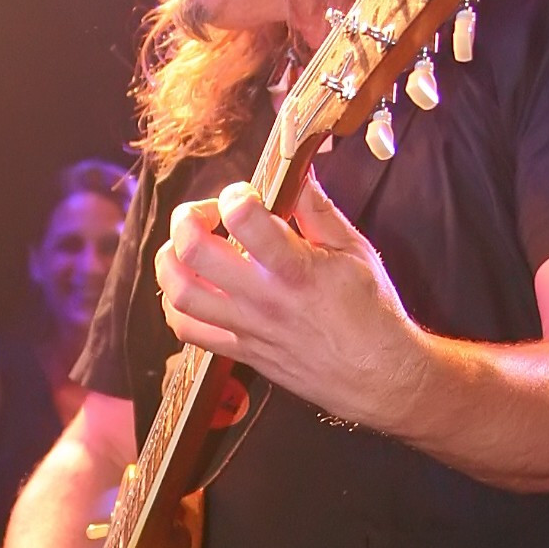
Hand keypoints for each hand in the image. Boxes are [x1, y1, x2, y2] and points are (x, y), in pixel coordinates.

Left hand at [154, 170, 431, 431]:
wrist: (378, 375)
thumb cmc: (371, 312)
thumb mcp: (354, 250)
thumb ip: (318, 210)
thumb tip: (297, 172)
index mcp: (295, 268)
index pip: (243, 218)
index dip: (234, 194)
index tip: (244, 194)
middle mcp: (263, 299)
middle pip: (194, 253)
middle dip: (187, 220)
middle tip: (204, 215)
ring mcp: (247, 329)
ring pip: (180, 294)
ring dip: (171, 262)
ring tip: (185, 247)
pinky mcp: (240, 352)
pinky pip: (189, 331)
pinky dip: (176, 306)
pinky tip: (191, 287)